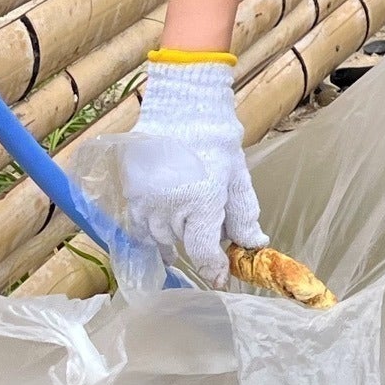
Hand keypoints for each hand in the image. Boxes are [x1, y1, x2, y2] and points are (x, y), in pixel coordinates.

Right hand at [122, 60, 263, 282]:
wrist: (183, 107)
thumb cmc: (216, 140)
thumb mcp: (237, 179)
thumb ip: (244, 215)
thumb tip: (254, 244)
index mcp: (202, 205)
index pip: (204, 254)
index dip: (213, 269)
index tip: (219, 277)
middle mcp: (170, 209)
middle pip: (181, 245)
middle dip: (195, 243)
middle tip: (207, 232)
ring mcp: (146, 201)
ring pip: (156, 237)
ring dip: (171, 237)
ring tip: (184, 227)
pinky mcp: (130, 192)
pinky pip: (137, 223)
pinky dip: (150, 227)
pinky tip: (162, 220)